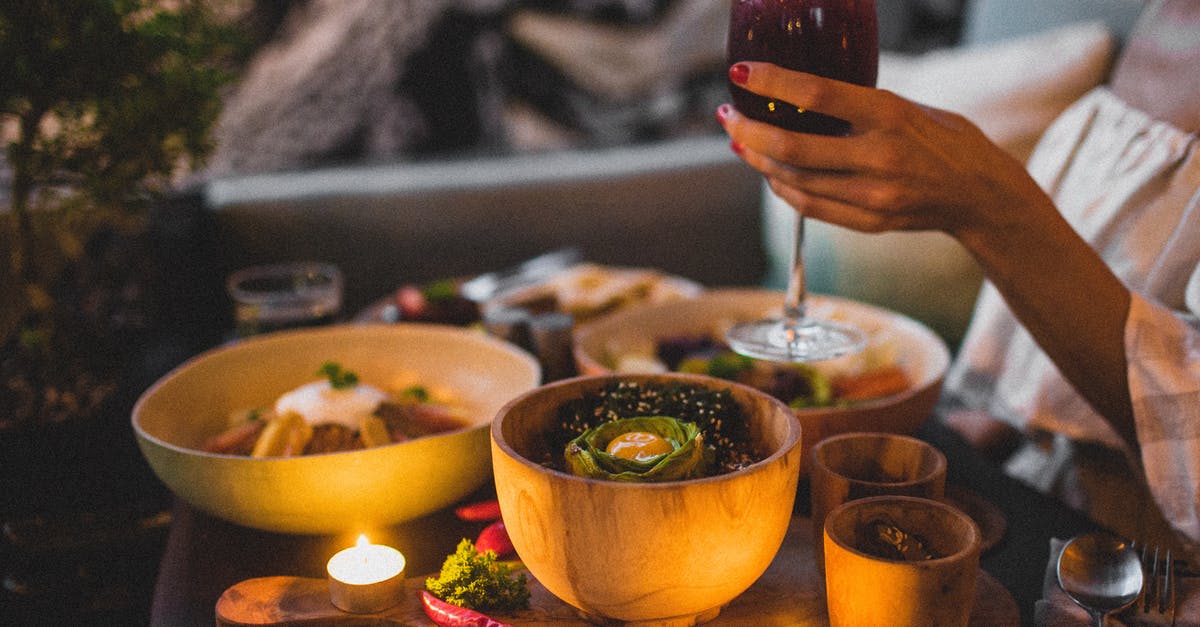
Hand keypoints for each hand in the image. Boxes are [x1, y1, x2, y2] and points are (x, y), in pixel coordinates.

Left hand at [716, 62, 1055, 245]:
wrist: (982, 194)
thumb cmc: (944, 139)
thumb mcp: (907, 107)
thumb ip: (858, 106)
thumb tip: (798, 96)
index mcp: (889, 114)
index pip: (816, 93)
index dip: (772, 82)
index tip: (741, 72)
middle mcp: (879, 156)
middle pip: (792, 146)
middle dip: (749, 131)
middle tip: (728, 119)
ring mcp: (873, 195)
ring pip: (794, 179)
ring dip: (759, 160)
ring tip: (741, 143)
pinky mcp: (869, 222)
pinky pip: (809, 206)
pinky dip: (782, 188)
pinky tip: (769, 171)